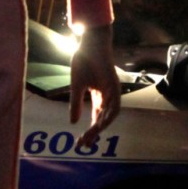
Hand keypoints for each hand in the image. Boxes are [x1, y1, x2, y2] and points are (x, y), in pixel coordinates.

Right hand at [70, 24, 122, 142]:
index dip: (89, 131)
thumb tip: (72, 122)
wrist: (90, 44)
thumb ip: (75, 103)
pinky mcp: (114, 85)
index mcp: (98, 97)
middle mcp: (107, 97)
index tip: (79, 142)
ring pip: (110, 115)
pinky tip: (101, 124)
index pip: (95, 119)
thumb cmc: (83, 61)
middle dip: (93, 133)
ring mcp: (112, 91)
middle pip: (103, 120)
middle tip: (84, 144)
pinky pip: (115, 104)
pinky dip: (109, 114)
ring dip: (101, 127)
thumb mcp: (76, 86)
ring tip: (91, 136)